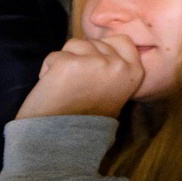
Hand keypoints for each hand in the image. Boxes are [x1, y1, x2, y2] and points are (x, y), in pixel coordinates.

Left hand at [16, 36, 146, 119]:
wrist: (63, 141)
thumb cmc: (87, 117)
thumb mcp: (115, 90)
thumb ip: (115, 68)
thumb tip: (102, 47)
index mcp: (134, 72)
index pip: (122, 40)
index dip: (104, 49)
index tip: (94, 67)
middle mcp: (118, 64)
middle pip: (94, 42)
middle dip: (81, 57)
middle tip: (78, 85)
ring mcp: (95, 63)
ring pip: (74, 45)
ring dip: (64, 62)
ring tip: (65, 87)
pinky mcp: (69, 64)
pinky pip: (54, 56)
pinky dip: (47, 70)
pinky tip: (52, 89)